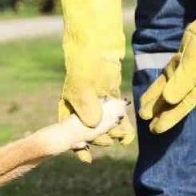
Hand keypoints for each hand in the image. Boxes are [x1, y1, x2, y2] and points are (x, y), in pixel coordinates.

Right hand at [58, 0, 135, 161]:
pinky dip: (122, 125)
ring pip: (104, 125)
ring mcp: (97, 101)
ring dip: (112, 133)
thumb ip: (86, 107)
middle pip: (88, 131)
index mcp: (68, 105)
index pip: (67, 131)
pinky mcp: (111, 94)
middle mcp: (81, 106)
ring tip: (120, 138)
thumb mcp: (82, 84)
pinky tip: (128, 135)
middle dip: (98, 139)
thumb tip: (92, 128)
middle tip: (107, 140)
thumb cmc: (84, 59)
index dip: (75, 146)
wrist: (97, 38)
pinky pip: (116, 115)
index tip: (86, 158)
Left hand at [137, 30, 195, 132]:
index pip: (180, 108)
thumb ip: (181, 84)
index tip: (156, 129)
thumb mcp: (193, 69)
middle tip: (147, 126)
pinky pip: (163, 81)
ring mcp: (181, 76)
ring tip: (143, 114)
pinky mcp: (176, 67)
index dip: (168, 120)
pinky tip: (145, 97)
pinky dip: (155, 90)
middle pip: (171, 103)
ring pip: (165, 93)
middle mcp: (188, 86)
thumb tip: (168, 100)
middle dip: (159, 114)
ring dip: (155, 103)